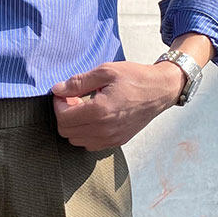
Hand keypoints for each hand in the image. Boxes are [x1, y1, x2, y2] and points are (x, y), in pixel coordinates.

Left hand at [50, 60, 185, 150]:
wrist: (160, 89)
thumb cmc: (134, 77)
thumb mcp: (105, 71)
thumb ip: (78, 82)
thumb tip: (57, 89)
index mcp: (100, 111)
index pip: (63, 118)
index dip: (58, 104)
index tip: (63, 93)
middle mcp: (105, 130)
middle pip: (67, 132)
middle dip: (64, 114)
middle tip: (73, 99)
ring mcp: (112, 139)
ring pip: (77, 140)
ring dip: (74, 125)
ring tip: (83, 107)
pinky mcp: (118, 142)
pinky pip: (90, 145)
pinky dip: (85, 133)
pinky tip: (93, 117)